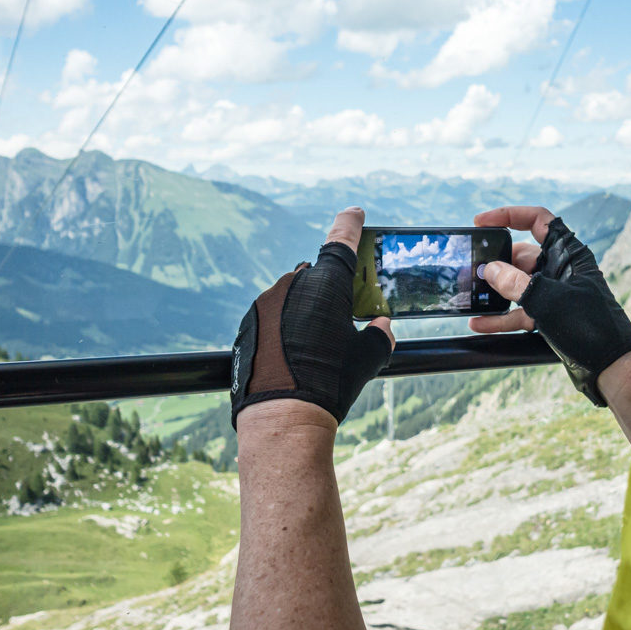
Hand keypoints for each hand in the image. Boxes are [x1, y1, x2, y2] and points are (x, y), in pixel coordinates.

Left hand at [229, 207, 394, 429]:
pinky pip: (273, 315)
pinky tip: (293, 354)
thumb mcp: (368, 358)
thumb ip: (380, 335)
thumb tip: (382, 328)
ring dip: (306, 309)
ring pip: (293, 296)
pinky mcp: (248, 323)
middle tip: (342, 315)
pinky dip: (284, 326)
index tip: (355, 212)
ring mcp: (266, 303)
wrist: (282, 417)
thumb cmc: (330, 383)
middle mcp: (293, 285)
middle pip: (316, 275)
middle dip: (330, 288)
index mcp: (326, 284)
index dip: (350, 223)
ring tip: (316, 345)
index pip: (340, 240)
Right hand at [470, 206, 630, 406]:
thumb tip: (490, 270)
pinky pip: (518, 311)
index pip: (538, 221)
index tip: (482, 222)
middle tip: (471, 268)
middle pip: (520, 255)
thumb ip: (517, 285)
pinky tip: (479, 322)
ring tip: (469, 296)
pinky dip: (499, 317)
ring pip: (516, 285)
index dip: (509, 215)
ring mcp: (553, 294)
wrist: (610, 366)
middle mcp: (560, 270)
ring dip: (493, 292)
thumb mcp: (550, 301)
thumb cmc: (591, 327)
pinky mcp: (547, 316)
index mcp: (569, 254)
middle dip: (494, 261)